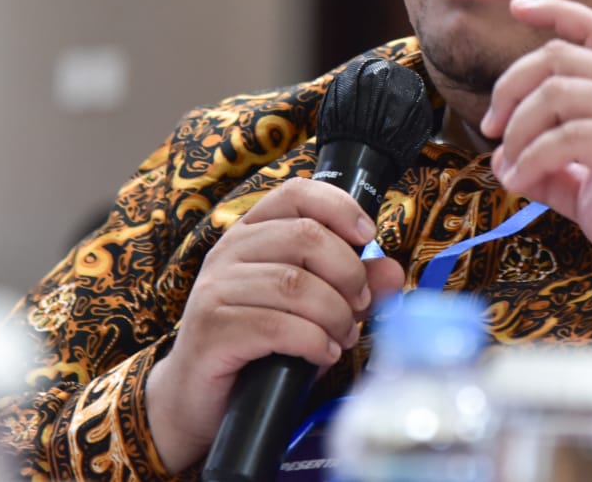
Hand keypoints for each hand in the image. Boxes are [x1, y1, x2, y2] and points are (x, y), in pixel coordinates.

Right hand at [144, 178, 403, 471]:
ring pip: (296, 284)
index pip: (296, 193)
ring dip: (335, 314)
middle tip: (359, 305)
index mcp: (251, 233)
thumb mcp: (312, 308)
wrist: (200, 398)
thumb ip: (351, 285)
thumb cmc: (258, 345)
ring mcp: (216, 289)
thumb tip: (392, 271)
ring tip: (343, 336)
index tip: (366, 235)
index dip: (338, 207)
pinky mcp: (212, 329)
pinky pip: (277, 326)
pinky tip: (323, 353)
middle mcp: (229, 252)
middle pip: (306, 236)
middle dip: (348, 273)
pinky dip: (313, 341)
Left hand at [481, 0, 591, 305]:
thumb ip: (553, 170)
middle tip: (491, 126)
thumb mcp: (590, 191)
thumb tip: (504, 163)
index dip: (555, 11)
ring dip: (518, 129)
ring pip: (558, 92)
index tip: (518, 6)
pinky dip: (531, 159)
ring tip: (509, 166)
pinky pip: (567, 137)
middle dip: (511, 84)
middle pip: (560, 55)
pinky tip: (522, 182)